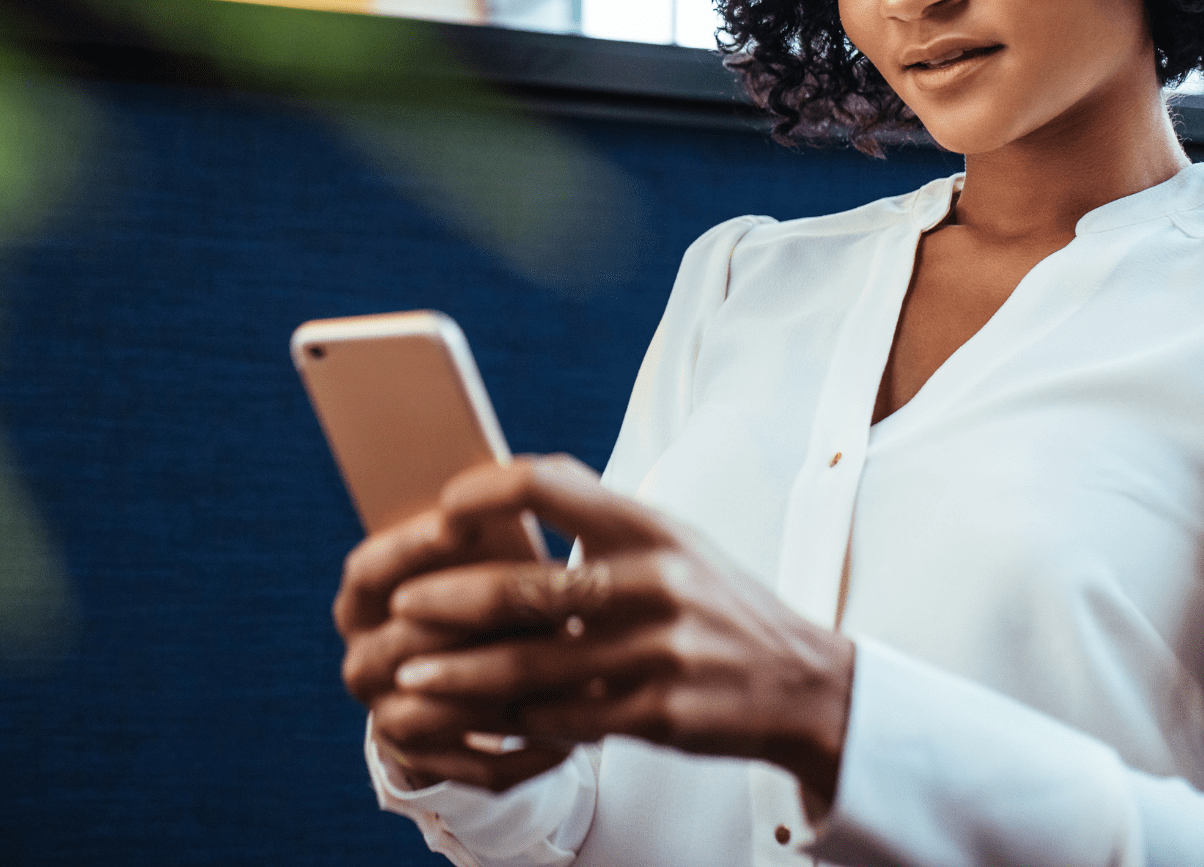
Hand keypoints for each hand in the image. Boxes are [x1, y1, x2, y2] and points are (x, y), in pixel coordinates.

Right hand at [333, 505, 573, 791]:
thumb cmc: (484, 585)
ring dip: (512, 693)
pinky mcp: (430, 768)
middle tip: (547, 601)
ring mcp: (390, 718)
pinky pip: (482, 768)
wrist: (471, 665)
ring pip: (446, 709)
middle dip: (482, 620)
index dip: (411, 547)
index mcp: (360, 602)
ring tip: (579, 676)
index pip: (369, 570)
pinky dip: (531, 751)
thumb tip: (514, 492)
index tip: (463, 524)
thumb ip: (481, 527)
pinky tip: (579, 733)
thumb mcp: (472, 552)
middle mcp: (364, 663)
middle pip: (412, 641)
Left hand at [382, 455, 854, 810]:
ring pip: (532, 665)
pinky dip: (513, 719)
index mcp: (649, 526)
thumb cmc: (713, 603)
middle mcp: (655, 583)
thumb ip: (597, 516)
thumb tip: (503, 487)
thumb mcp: (671, 539)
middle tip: (399, 608)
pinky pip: (565, 719)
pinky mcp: (659, 714)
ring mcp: (658, 652)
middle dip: (449, 600)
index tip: (439, 512)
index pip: (550, 485)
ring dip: (460, 674)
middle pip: (527, 587)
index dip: (484, 494)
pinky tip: (476, 719)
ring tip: (409, 678)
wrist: (804, 682)